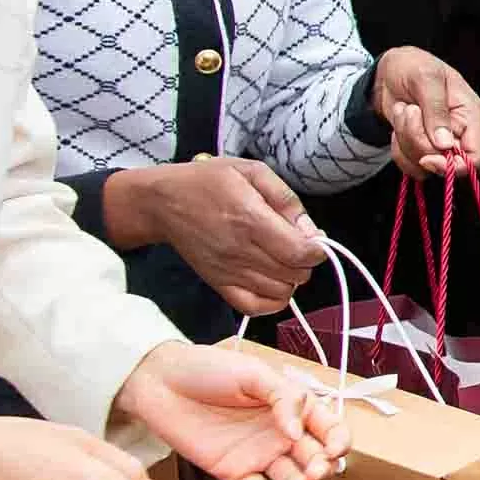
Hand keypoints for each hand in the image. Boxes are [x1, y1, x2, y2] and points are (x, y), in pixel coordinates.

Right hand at [113, 156, 323, 314]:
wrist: (162, 202)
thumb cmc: (206, 182)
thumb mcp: (251, 172)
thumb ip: (286, 199)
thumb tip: (310, 230)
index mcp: (251, 220)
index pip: (300, 252)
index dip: (317, 249)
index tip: (313, 238)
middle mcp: (240, 251)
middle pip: (295, 274)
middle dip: (305, 262)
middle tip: (295, 245)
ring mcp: (228, 271)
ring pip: (280, 292)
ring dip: (290, 279)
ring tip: (281, 259)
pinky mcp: (218, 284)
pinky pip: (254, 307)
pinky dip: (272, 300)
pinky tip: (272, 281)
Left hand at [115, 342, 348, 479]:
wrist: (159, 383)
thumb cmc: (208, 369)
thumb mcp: (254, 373)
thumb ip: (284, 399)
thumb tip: (298, 432)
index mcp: (294, 407)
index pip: (329, 428)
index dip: (338, 440)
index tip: (333, 448)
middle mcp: (281, 433)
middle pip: (315, 457)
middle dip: (322, 466)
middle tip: (315, 470)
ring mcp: (258, 454)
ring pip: (290, 477)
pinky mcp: (233, 472)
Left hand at [373, 47, 479, 177]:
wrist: (389, 70)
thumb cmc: (414, 66)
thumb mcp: (426, 78)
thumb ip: (436, 110)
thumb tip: (444, 144)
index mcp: (471, 117)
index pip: (477, 158)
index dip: (454, 165)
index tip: (427, 157)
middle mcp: (459, 135)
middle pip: (445, 164)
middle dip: (418, 141)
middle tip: (409, 111)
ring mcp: (439, 144)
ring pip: (423, 166)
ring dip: (405, 140)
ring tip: (404, 110)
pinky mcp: (421, 148)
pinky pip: (409, 165)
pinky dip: (398, 149)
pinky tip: (400, 123)